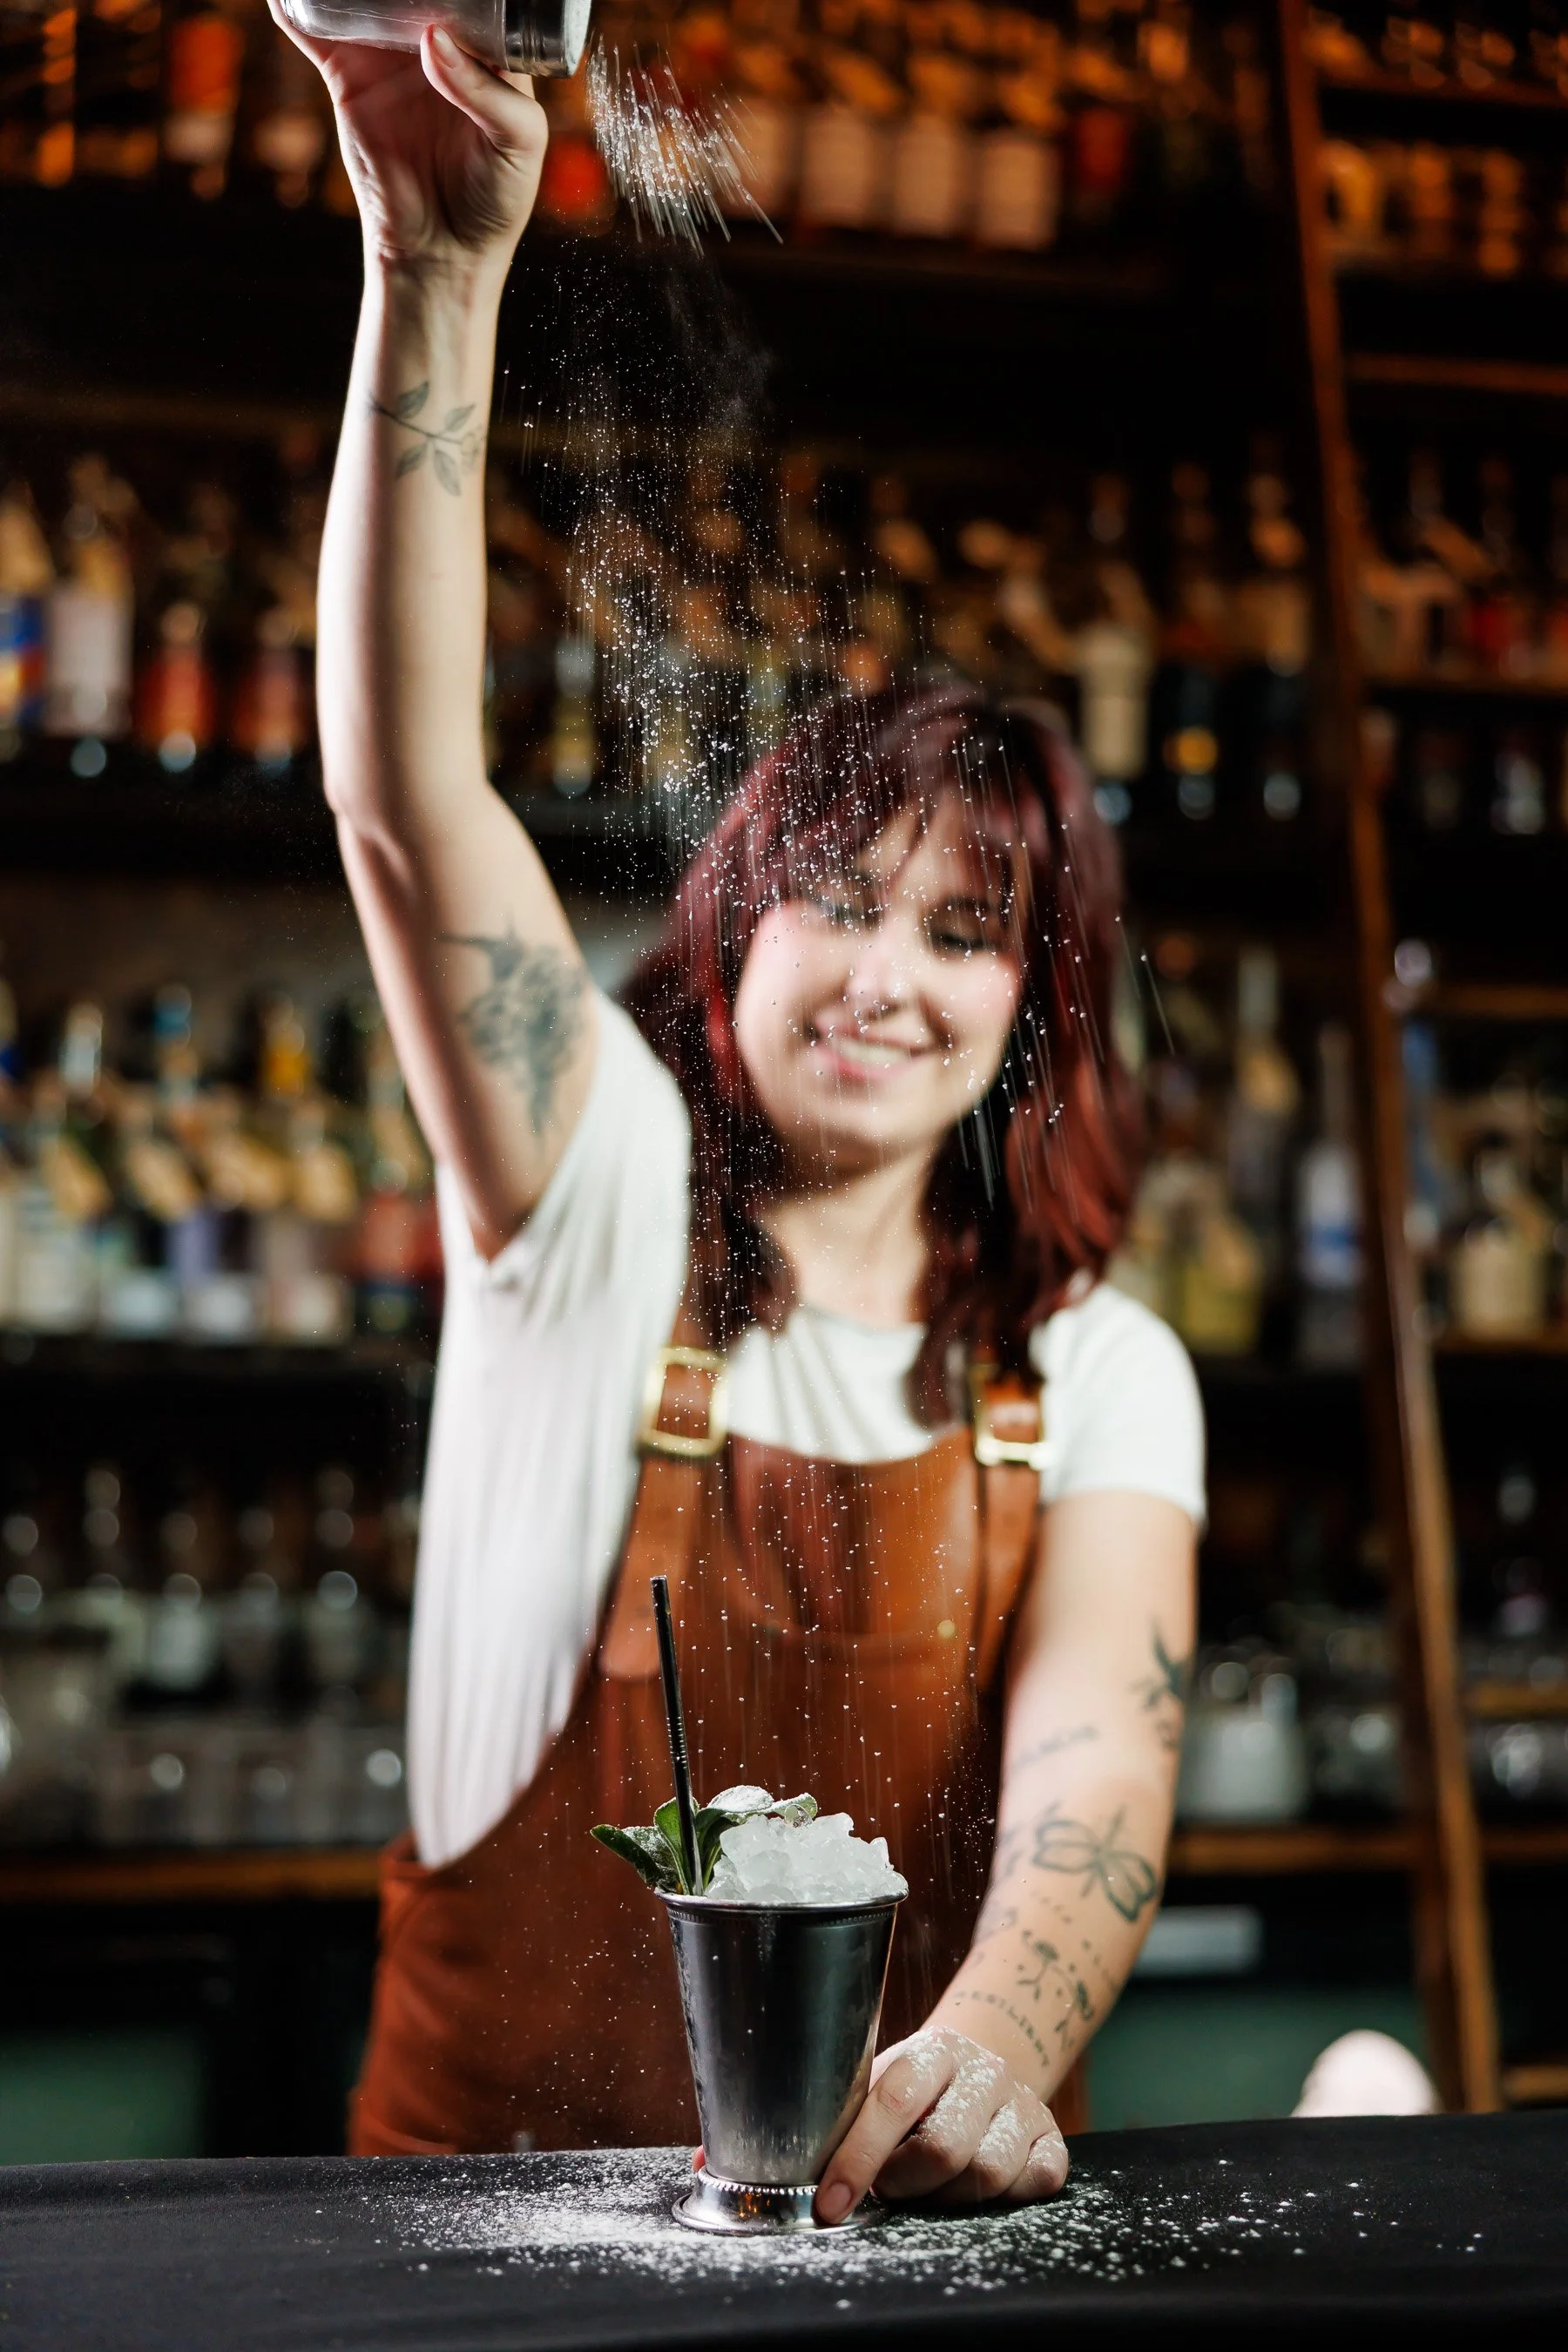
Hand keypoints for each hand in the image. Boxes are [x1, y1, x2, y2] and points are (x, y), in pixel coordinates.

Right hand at [268, 4, 546, 279]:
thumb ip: (487, 92)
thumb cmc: (495, 201)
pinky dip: (298, 10)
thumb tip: (433, 37)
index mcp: (489, 49)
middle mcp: (438, 43)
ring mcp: (390, 58)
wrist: (440, 252)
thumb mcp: (518, 145)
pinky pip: (319, 35)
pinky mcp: (349, 79)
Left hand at [813, 2029, 1068, 2224]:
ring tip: (932, 2186)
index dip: (858, 2158)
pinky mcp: (1054, 2138)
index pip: (895, 2100)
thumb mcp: (879, 2086)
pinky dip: (1004, 2199)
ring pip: (988, 2174)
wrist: (979, 2073)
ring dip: (948, 2197)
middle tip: (890, 2187)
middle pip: (944, 2149)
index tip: (831, 2204)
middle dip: (905, 2183)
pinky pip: (1036, 2183)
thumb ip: (850, 2118)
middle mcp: (987, 2069)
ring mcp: (1025, 2103)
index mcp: (934, 2049)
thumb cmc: (915, 2093)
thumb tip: (805, 2168)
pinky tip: (977, 2187)